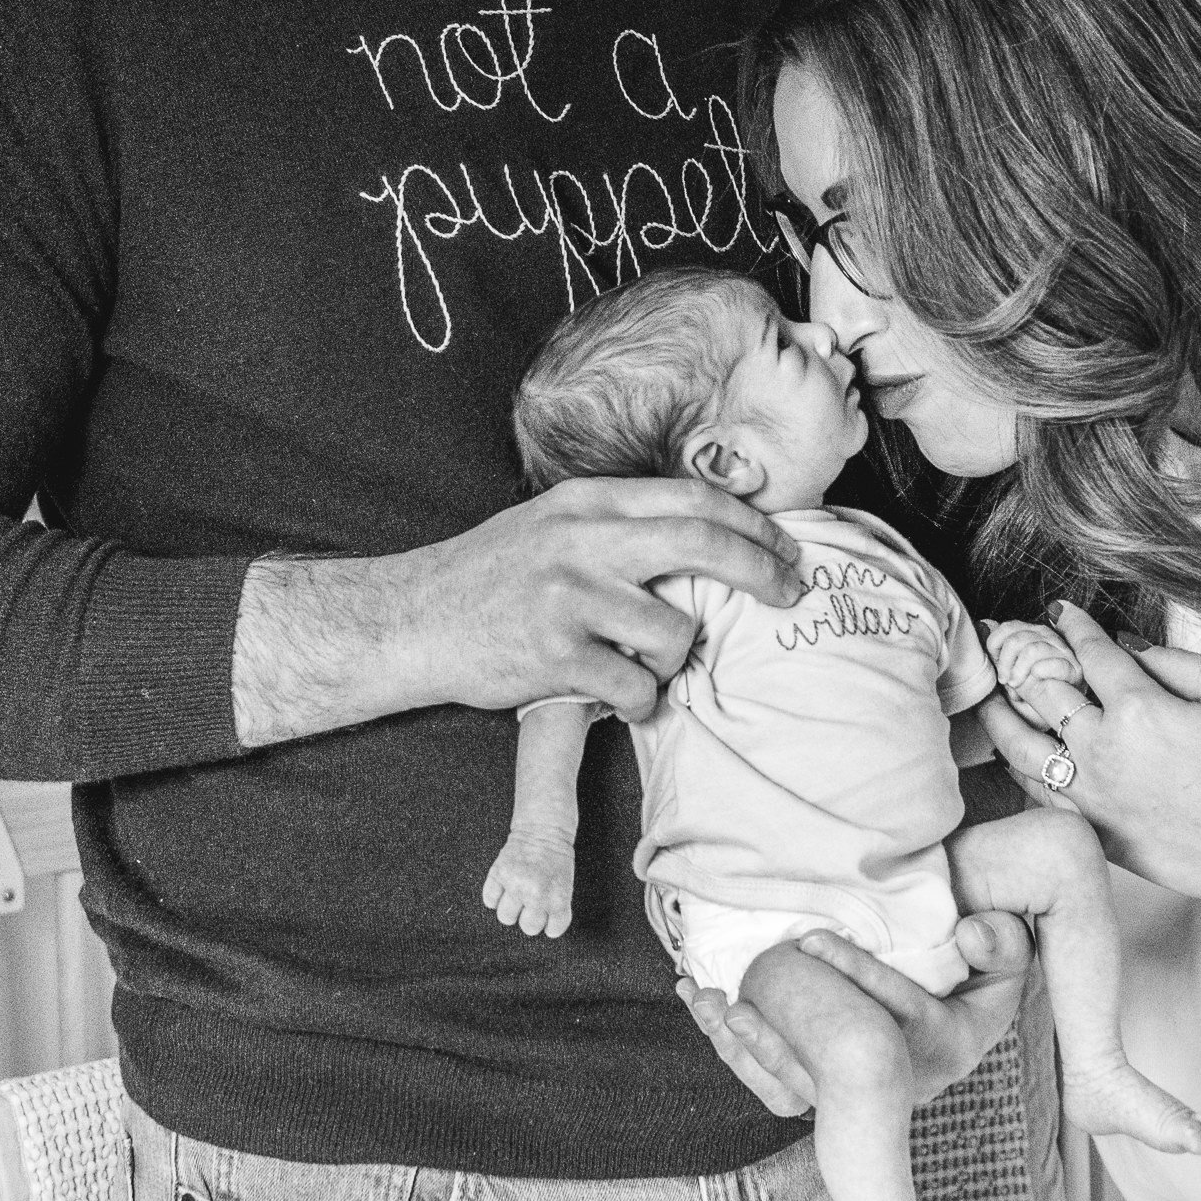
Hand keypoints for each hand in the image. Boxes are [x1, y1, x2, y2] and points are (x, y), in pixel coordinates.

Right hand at [235, 478, 804, 742]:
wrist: (410, 619)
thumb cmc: (490, 576)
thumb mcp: (554, 524)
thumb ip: (618, 524)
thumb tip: (707, 534)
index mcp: (587, 502)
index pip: (693, 499)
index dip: (753, 525)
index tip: (786, 549)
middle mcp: (583, 541)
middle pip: (703, 543)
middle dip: (762, 570)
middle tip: (790, 593)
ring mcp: (569, 597)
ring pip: (675, 631)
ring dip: (674, 659)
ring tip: (641, 664)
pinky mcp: (556, 656)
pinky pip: (636, 687)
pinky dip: (639, 701)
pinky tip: (612, 694)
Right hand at [483, 831, 575, 937]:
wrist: (543, 829)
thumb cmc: (556, 859)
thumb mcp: (566, 885)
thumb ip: (556, 907)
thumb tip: (543, 927)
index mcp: (558, 897)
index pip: (553, 930)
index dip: (550, 926)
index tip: (548, 919)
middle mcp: (537, 894)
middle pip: (528, 927)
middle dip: (529, 919)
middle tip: (530, 907)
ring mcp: (516, 884)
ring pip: (506, 917)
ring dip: (510, 910)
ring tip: (515, 898)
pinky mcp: (499, 873)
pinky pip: (489, 900)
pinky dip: (494, 897)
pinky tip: (502, 889)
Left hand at [677, 911, 1033, 1114]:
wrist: (972, 996)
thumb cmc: (987, 961)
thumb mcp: (1011, 948)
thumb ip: (1000, 941)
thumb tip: (971, 932)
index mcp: (948, 1042)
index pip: (898, 1012)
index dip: (854, 977)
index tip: (811, 941)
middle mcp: (902, 1078)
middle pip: (834, 1068)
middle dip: (782, 1038)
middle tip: (740, 995)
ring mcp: (863, 1086)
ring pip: (795, 1083)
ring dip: (745, 1046)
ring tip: (708, 1002)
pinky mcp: (831, 1078)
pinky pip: (775, 1076)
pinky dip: (735, 1045)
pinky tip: (701, 1002)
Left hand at [976, 602, 1200, 897]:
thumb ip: (1168, 660)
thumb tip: (1124, 646)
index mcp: (1137, 706)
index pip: (1089, 651)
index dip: (1071, 625)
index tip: (1059, 611)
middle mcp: (1102, 747)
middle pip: (1040, 691)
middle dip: (1018, 655)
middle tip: (1000, 636)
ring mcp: (1091, 792)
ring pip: (1021, 745)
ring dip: (998, 713)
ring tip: (986, 694)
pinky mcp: (1092, 829)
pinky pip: (1038, 792)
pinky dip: (1018, 768)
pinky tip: (1010, 754)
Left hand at [985, 618, 1084, 696]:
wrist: (1054, 714)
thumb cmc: (1029, 691)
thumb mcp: (1008, 669)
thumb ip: (997, 647)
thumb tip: (983, 624)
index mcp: (1030, 631)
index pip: (1007, 628)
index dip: (995, 648)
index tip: (996, 667)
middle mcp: (1046, 636)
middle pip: (1016, 639)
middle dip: (1005, 663)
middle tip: (1005, 681)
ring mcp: (1062, 650)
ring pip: (1032, 650)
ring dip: (1019, 672)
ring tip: (1016, 687)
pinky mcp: (1074, 668)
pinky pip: (1052, 664)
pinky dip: (1039, 673)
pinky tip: (1037, 681)